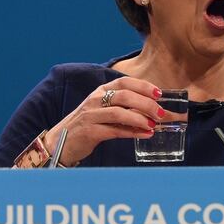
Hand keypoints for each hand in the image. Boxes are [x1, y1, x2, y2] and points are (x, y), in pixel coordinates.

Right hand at [44, 77, 164, 165]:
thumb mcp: (103, 110)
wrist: (61, 142)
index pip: (124, 82)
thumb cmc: (87, 125)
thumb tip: (151, 111)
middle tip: (161, 113)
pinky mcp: (90, 132)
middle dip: (146, 104)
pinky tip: (146, 134)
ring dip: (140, 118)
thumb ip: (123, 107)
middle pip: (125, 96)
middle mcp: (95, 100)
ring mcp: (91, 115)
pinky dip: (133, 132)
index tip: (159, 93)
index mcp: (100, 91)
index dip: (143, 86)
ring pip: (120, 113)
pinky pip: (115, 131)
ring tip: (155, 124)